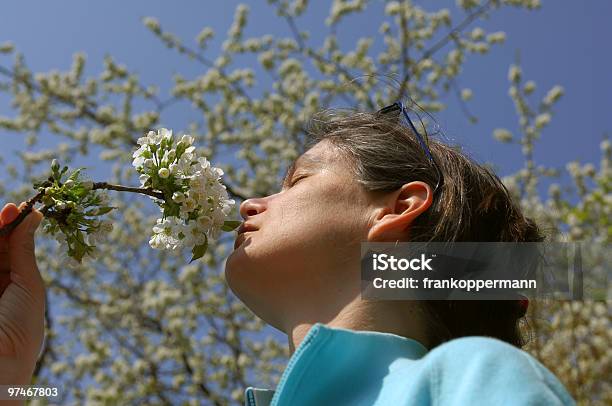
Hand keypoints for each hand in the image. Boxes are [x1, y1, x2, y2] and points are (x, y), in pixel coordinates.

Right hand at [0, 202, 44, 384]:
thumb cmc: (21, 328)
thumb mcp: (29, 285)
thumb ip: (24, 251)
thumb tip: (34, 216)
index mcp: (14, 286)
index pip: (11, 249)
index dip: (13, 228)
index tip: (17, 208)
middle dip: (1, 227)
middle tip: (9, 209)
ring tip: (3, 216)